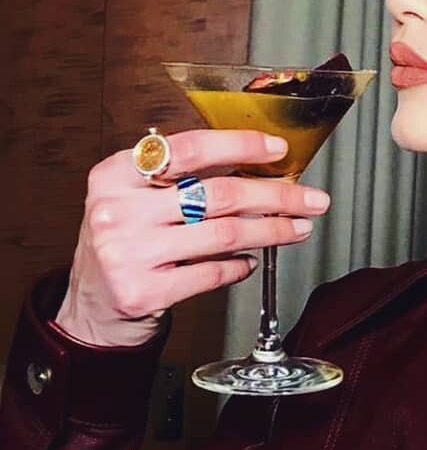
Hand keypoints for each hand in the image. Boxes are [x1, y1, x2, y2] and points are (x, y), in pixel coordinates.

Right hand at [53, 129, 331, 346]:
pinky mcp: (144, 291)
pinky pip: (212, 274)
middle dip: (275, 196)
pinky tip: (251, 262)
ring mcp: (130, 253)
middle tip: (310, 199)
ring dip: (271, 231)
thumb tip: (254, 166)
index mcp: (116, 174)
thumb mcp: (134, 199)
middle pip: (218, 194)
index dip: (239, 146)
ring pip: (224, 234)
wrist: (93, 304)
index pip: (189, 149)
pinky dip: (240, 267)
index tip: (278, 149)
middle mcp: (119, 210)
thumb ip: (178, 180)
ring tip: (296, 229)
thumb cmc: (125, 242)